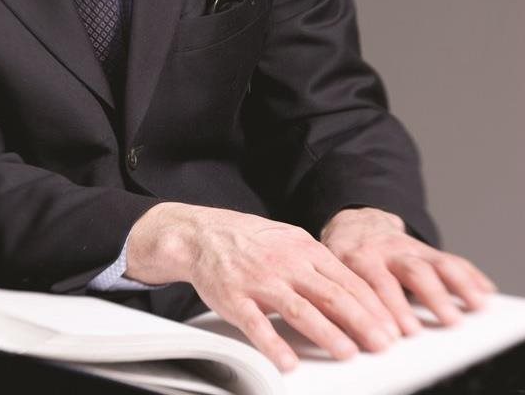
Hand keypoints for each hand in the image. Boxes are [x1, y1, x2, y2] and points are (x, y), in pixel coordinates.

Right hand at [126, 202, 401, 370]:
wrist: (204, 234)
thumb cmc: (251, 240)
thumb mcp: (291, 240)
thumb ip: (319, 262)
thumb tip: (352, 288)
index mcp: (304, 249)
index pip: (348, 280)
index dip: (374, 305)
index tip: (391, 326)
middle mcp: (286, 263)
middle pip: (331, 295)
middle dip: (362, 322)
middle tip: (383, 344)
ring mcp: (260, 280)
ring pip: (299, 309)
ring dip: (326, 333)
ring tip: (348, 352)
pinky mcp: (234, 298)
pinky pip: (256, 324)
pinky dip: (273, 344)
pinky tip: (288, 362)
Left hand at [320, 207, 496, 334]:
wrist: (355, 224)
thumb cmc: (341, 257)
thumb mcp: (330, 272)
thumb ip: (338, 298)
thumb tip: (343, 335)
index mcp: (354, 257)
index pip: (368, 285)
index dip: (381, 310)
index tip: (391, 336)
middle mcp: (383, 250)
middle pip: (407, 272)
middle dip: (424, 299)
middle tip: (433, 326)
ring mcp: (406, 248)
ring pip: (433, 264)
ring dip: (454, 286)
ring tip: (473, 307)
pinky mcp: (424, 249)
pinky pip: (450, 260)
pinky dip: (469, 276)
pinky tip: (483, 292)